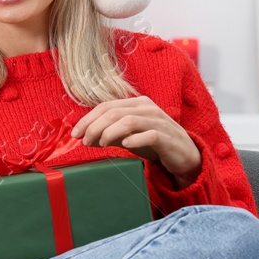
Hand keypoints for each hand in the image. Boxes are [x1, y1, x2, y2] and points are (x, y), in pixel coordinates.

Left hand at [71, 96, 200, 186]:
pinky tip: (125, 145)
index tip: (75, 134)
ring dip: (110, 132)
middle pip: (113, 112)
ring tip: (101, 144)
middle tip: (84, 141)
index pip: (106, 106)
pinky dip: (135, 139)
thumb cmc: (153, 142)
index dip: (87, 119)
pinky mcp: (167, 136)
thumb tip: (84, 136)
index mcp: (136, 103)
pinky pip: (149, 135)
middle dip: (94, 126)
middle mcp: (147, 108)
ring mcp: (158, 121)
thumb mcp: (128, 134)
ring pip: (128, 121)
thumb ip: (109, 132)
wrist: (183, 154)